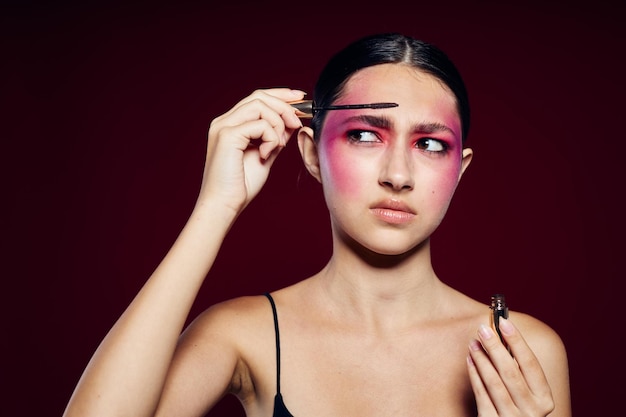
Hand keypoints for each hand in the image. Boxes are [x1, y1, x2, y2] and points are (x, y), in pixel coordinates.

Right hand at [198, 88, 304, 212]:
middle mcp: (224, 121)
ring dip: (278, 123)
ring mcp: (224, 126)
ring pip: (260, 105)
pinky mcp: (227, 135)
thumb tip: (292, 122)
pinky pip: (260, 124)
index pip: (256, 98)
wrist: (224, 205)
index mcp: (231, 124)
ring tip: (279, 145)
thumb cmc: (241, 186)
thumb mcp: (265, 155)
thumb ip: (275, 137)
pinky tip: (266, 154)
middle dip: (284, 105)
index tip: (300, 98)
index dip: (280, 95)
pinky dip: (271, 138)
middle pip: (259, 96)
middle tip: (298, 122)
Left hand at [467, 318, 554, 415]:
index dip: (517, 342)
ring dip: (482, 359)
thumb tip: (501, 336)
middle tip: (483, 329)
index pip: (531, 364)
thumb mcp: (526, 393)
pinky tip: (470, 360)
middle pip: (511, 372)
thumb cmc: (517, 407)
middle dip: (495, 347)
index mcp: (544, 399)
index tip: (504, 322)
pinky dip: (474, 375)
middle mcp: (532, 411)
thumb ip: (519, 371)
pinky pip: (481, 394)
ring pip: (495, 382)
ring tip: (473, 343)